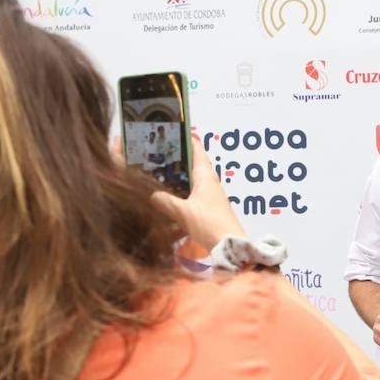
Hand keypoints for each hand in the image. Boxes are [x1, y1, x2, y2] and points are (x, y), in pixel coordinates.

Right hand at [150, 133, 246, 252]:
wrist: (230, 247)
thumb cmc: (210, 224)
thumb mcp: (183, 211)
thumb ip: (164, 201)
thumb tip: (150, 195)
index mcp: (205, 176)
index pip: (196, 150)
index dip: (185, 139)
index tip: (171, 132)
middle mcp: (209, 183)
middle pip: (192, 165)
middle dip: (176, 159)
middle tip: (155, 155)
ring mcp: (210, 197)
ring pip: (191, 182)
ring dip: (177, 178)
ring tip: (156, 175)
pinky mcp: (208, 210)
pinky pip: (191, 196)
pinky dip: (180, 194)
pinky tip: (167, 199)